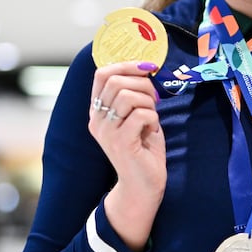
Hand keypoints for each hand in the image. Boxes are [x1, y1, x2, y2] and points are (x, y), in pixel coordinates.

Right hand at [88, 61, 165, 249]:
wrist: (143, 185)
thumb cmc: (143, 149)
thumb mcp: (136, 116)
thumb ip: (134, 95)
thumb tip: (146, 68)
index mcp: (98, 111)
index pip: (102, 75)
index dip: (126, 65)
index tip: (147, 68)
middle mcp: (97, 120)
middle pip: (116, 81)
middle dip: (143, 84)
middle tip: (154, 99)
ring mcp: (106, 132)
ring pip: (128, 96)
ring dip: (148, 102)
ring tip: (152, 117)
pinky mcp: (121, 142)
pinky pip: (141, 114)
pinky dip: (153, 118)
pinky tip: (151, 130)